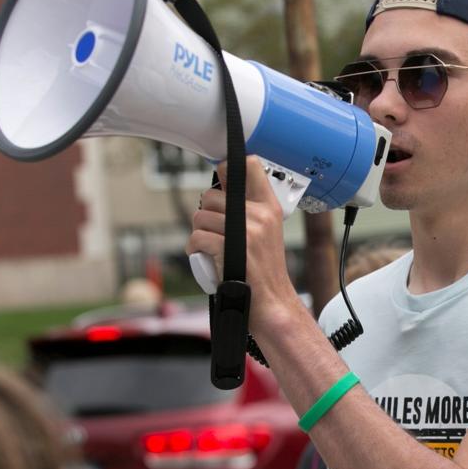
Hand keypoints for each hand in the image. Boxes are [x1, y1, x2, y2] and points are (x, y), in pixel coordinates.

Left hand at [186, 156, 307, 338]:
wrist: (272, 302)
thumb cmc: (263, 269)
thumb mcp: (267, 231)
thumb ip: (250, 209)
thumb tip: (222, 189)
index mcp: (270, 206)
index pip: (249, 165)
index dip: (228, 168)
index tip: (222, 178)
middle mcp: (260, 214)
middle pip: (212, 195)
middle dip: (207, 213)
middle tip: (216, 231)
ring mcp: (246, 231)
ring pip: (200, 216)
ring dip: (199, 233)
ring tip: (212, 247)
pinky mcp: (228, 248)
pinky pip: (196, 237)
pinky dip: (195, 249)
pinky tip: (205, 257)